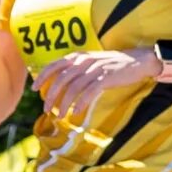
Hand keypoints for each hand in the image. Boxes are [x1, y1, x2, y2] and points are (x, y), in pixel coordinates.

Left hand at [34, 47, 157, 125]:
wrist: (137, 61)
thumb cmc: (112, 64)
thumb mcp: (92, 62)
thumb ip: (77, 69)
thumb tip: (60, 83)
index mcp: (79, 56)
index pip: (55, 65)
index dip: (43, 77)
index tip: (34, 89)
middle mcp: (84, 61)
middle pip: (61, 79)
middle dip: (51, 95)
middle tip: (46, 109)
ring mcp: (95, 69)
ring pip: (73, 88)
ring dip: (64, 103)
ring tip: (60, 115)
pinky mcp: (106, 78)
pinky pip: (89, 92)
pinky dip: (81, 103)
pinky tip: (77, 113)